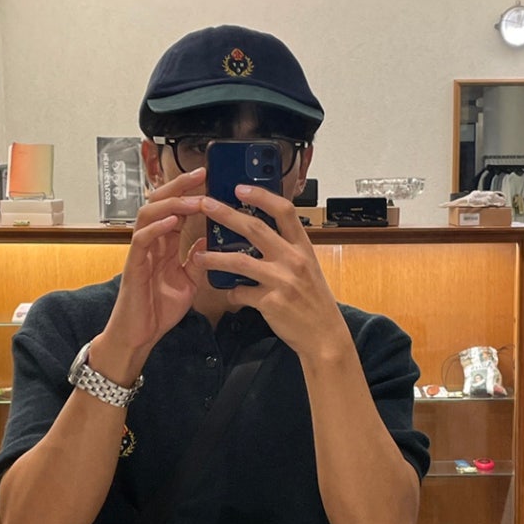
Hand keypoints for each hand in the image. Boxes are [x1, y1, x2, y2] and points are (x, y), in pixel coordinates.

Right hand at [101, 168, 205, 356]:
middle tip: (200, 175)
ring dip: (172, 204)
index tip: (208, 178)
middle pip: (160, 203)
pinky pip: (141, 240)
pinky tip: (171, 222)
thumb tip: (209, 239)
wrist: (140, 336)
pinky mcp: (134, 266)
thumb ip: (197, 259)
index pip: (175, 209)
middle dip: (180, 186)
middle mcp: (151, 243)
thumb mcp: (188, 281)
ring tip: (192, 199)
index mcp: (164, 245)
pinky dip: (156, 228)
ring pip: (149, 215)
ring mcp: (141, 253)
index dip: (189, 191)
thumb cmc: (159, 309)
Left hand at [193, 184, 346, 355]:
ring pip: (239, 261)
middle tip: (205, 205)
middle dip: (226, 214)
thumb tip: (260, 236)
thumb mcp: (308, 268)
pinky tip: (228, 293)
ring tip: (198, 256)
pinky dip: (231, 293)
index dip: (261, 196)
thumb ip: (288, 251)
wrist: (325, 335)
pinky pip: (241, 293)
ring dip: (214, 257)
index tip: (240, 188)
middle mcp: (293, 260)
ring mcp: (282, 281)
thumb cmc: (315, 302)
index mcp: (303, 247)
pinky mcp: (271, 302)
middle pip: (255, 228)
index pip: (284, 211)